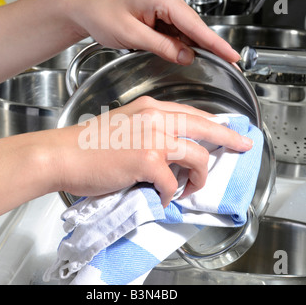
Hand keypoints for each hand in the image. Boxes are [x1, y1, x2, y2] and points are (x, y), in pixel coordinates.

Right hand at [53, 96, 252, 206]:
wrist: (63, 153)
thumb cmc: (87, 144)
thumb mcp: (123, 126)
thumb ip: (148, 132)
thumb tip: (167, 153)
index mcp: (149, 108)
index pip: (192, 113)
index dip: (214, 123)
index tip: (229, 130)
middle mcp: (155, 118)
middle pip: (205, 126)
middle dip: (229, 138)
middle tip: (242, 146)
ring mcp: (153, 138)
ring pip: (196, 156)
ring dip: (198, 177)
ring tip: (189, 187)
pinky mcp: (147, 160)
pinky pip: (172, 182)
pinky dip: (170, 193)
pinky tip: (161, 196)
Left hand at [68, 0, 239, 65]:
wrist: (86, 9)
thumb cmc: (102, 14)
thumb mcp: (132, 35)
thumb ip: (162, 46)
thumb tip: (186, 56)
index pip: (195, 24)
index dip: (215, 43)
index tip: (231, 55)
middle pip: (194, 27)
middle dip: (207, 47)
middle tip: (225, 64)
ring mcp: (162, 5)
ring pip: (185, 31)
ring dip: (191, 47)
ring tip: (199, 62)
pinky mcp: (158, 13)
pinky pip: (174, 31)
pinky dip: (179, 44)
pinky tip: (180, 54)